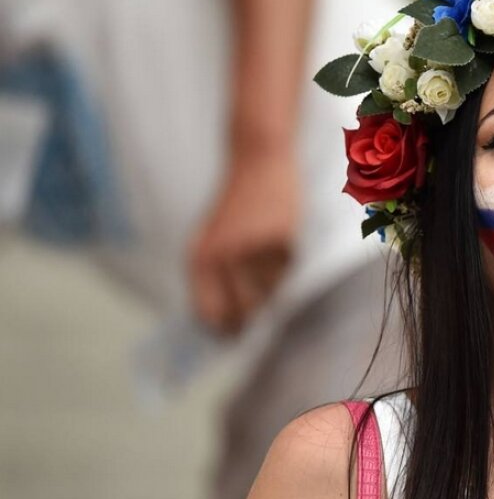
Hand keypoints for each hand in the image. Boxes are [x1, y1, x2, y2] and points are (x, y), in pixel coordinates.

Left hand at [188, 143, 299, 334]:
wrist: (259, 160)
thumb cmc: (236, 204)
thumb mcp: (210, 239)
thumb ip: (211, 279)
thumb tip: (223, 325)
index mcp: (199, 257)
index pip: (208, 314)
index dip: (221, 331)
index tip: (232, 338)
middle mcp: (223, 256)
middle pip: (244, 310)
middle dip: (251, 318)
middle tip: (256, 318)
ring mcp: (253, 248)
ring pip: (270, 291)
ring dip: (272, 284)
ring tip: (266, 259)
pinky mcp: (282, 239)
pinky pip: (288, 269)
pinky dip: (286, 262)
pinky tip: (279, 241)